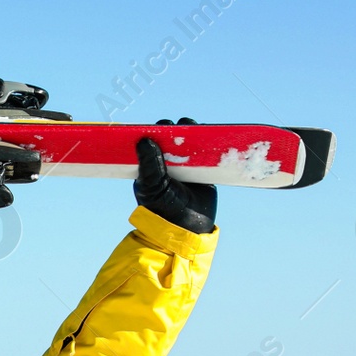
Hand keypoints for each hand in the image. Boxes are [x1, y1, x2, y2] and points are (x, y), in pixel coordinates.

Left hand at [134, 117, 216, 234]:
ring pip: (190, 141)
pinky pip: (205, 151)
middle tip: (182, 132)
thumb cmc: (163, 208)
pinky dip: (208, 143)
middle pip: (173, 136)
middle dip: (177, 129)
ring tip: (195, 134)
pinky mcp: (203, 169)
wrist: (186, 227)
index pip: (152, 139)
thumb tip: (145, 139)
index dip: (157, 131)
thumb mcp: (153, 185)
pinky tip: (210, 139)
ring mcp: (185, 165)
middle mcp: (166, 162)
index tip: (163, 128)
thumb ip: (149, 164)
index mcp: (149, 164)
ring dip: (193, 133)